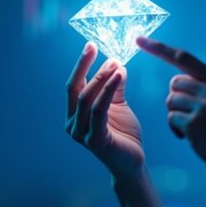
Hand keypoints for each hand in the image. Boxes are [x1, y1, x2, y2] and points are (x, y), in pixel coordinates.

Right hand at [65, 42, 145, 181]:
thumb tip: (117, 63)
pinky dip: (108, 91)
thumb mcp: (118, 105)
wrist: (132, 162)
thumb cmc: (123, 133)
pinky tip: (119, 77)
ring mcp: (81, 133)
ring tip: (115, 63)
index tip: (91, 44)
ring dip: (101, 78)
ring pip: (86, 99)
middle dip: (89, 67)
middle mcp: (72, 123)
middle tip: (104, 52)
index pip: (74, 84)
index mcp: (74, 114)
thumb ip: (114, 87)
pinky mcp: (94, 140)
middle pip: (77, 89)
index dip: (81, 64)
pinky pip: (99, 111)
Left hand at [136, 36, 205, 181]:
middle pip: (174, 84)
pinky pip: (171, 119)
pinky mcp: (195, 124)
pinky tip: (191, 137)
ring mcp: (204, 106)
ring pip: (171, 101)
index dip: (159, 48)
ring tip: (194, 127)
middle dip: (176, 99)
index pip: (184, 57)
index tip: (139, 40)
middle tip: (191, 115)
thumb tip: (181, 80)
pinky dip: (176, 129)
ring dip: (176, 115)